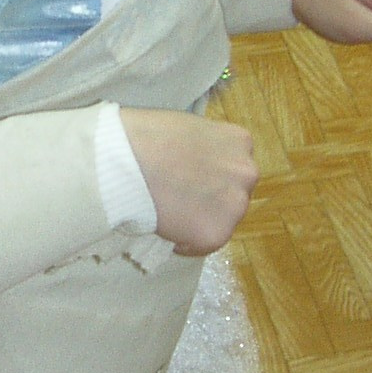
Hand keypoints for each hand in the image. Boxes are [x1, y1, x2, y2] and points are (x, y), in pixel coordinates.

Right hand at [119, 109, 256, 254]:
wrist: (125, 161)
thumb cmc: (145, 136)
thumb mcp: (187, 127)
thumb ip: (203, 148)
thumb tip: (195, 164)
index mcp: (239, 141)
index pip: (233, 166)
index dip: (210, 175)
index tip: (190, 178)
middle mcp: (246, 173)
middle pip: (233, 194)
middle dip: (210, 198)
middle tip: (179, 198)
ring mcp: (234, 206)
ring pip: (221, 221)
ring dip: (199, 221)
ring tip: (167, 213)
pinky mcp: (216, 235)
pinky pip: (202, 245)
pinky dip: (184, 242)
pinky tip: (164, 226)